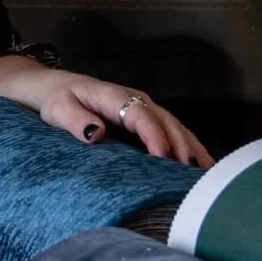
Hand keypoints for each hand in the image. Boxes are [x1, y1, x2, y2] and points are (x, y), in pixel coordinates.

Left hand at [35, 72, 212, 167]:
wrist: (56, 88)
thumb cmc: (57, 99)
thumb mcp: (58, 109)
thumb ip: (75, 120)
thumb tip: (96, 134)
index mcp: (114, 96)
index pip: (140, 115)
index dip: (154, 135)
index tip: (163, 156)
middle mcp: (136, 100)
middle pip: (165, 122)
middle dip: (180, 145)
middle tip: (190, 172)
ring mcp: (145, 108)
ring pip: (175, 127)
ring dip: (191, 147)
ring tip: (205, 172)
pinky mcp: (148, 118)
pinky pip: (173, 131)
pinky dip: (188, 146)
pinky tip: (201, 163)